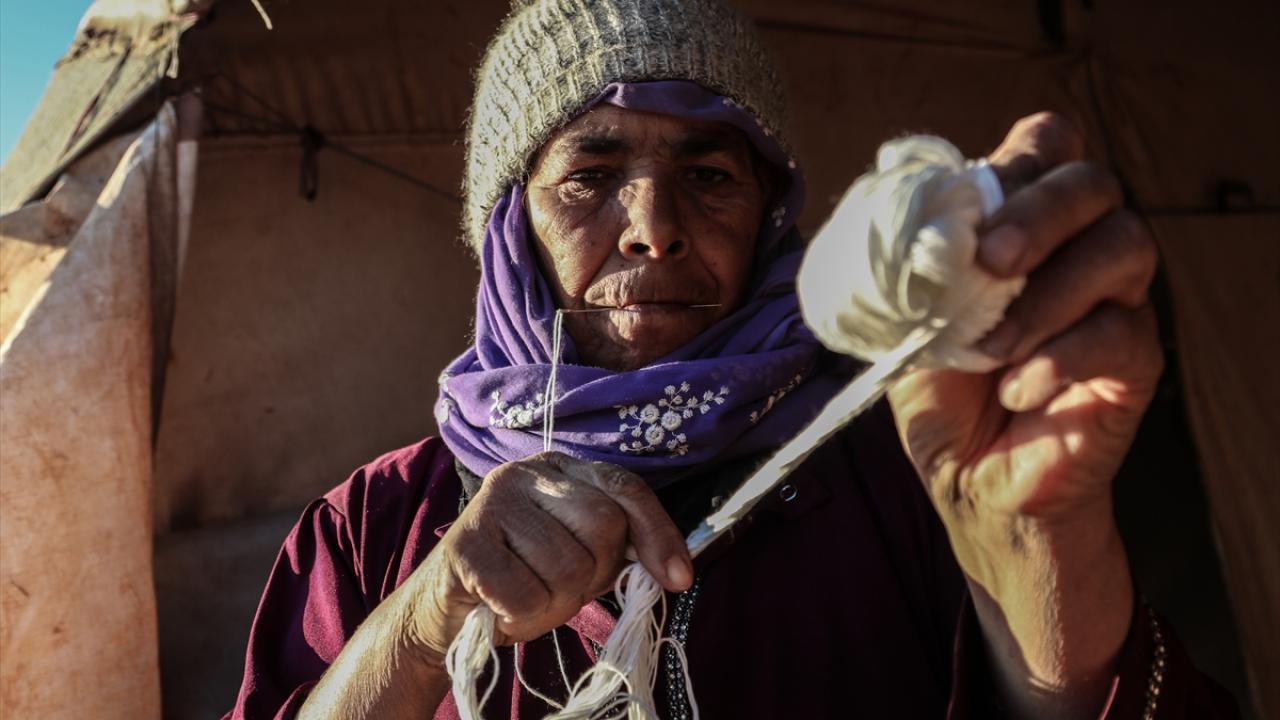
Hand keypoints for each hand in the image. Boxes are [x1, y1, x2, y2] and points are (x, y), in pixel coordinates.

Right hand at [399, 452, 691, 667]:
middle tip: (561, 588)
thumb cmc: (520, 581)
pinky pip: (526, 594)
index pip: (625, 488)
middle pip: (602, 526)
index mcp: (561, 469)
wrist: (443, 612)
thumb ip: (617, 548)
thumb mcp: (577, 557)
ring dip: (554, 603)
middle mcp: (526, 472)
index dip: (658, 534)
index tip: (678, 579)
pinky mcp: (464, 542)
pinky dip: (521, 617)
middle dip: (593, 574)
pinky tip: (502, 608)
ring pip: (567, 567)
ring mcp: (492, 501)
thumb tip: (675, 571)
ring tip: (527, 598)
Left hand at [889, 111, 1161, 532]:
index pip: (1049, 145)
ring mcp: (1115, 300)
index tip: (970, 207)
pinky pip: (1122, 332)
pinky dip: (1061, 356)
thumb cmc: (940, 393)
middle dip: (1039, 211)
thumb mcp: (906, 323)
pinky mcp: (1136, 361)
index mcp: (1022, 223)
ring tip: (992, 346)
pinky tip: (1016, 388)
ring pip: (1126, 245)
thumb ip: (909, 270)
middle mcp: (1079, 247)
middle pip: (1093, 183)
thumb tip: (901, 225)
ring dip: (1051, 291)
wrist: (969, 480)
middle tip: (988, 261)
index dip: (1020, 159)